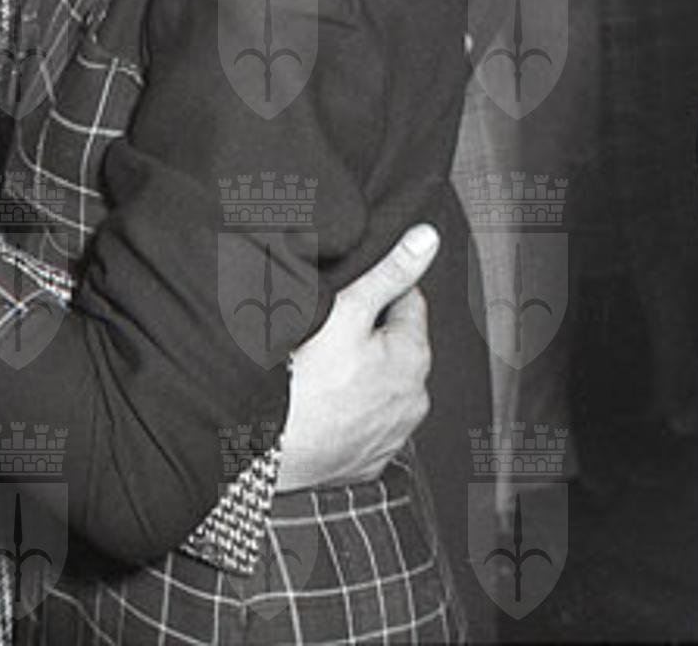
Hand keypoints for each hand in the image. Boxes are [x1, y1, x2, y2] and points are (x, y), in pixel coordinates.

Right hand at [278, 223, 436, 491]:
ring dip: (361, 372)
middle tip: (329, 331)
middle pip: (395, 344)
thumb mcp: (348, 310)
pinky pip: (364, 420)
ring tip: (321, 367)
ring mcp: (393, 433)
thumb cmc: (308, 382)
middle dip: (369, 332)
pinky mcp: (369, 458)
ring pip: (380, 383)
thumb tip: (426, 239)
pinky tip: (322, 400)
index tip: (349, 296)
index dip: (377, 291)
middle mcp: (415, 398)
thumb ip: (390, 271)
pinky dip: (350, 409)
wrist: (271, 452)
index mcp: (415, 357)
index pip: (409, 301)